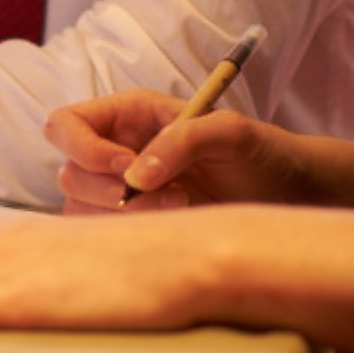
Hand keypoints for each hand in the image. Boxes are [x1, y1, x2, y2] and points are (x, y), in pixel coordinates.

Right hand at [47, 89, 323, 213]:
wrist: (287, 195)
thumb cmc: (261, 153)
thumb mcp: (230, 133)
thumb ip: (182, 140)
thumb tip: (135, 177)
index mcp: (128, 115)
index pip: (66, 125)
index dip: (84, 148)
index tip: (126, 167)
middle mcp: (115, 150)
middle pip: (68, 172)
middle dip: (110, 191)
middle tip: (171, 195)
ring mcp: (120, 191)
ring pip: (80, 208)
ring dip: (125, 216)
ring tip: (181, 207)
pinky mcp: (133, 225)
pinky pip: (102, 236)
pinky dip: (129, 236)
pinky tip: (172, 226)